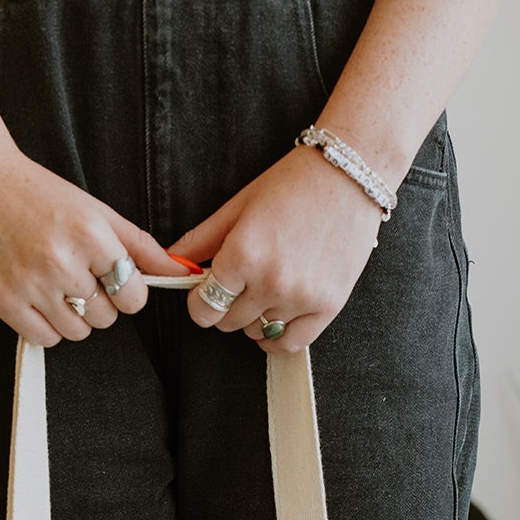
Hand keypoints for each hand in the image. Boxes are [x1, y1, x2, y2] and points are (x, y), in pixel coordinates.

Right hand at [0, 118, 192, 343]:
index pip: (133, 296)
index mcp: (90, 235)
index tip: (108, 275)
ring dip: (73, 316)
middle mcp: (62, 262)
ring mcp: (32, 285)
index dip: (125, 290)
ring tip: (54, 283)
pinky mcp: (5, 302)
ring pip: (79, 332)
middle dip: (97, 300)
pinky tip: (37, 296)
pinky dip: (46, 326)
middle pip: (107, 317)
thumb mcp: (95, 211)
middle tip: (74, 273)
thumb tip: (182, 273)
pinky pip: (46, 339)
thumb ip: (140, 246)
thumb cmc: (36, 193)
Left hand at [166, 144, 383, 351]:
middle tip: (238, 284)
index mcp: (243, 254)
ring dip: (253, 318)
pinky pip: (290, 344)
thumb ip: (202, 239)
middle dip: (225, 307)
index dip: (198, 303)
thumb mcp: (240, 205)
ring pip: (257, 333)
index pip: (203, 307)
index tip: (204, 294)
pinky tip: (275, 319)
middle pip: (228, 323)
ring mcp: (301, 298)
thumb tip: (170, 262)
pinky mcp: (327, 307)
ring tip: (264, 289)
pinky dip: (276, 338)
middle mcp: (270, 282)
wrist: (349, 174)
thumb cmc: (294, 183)